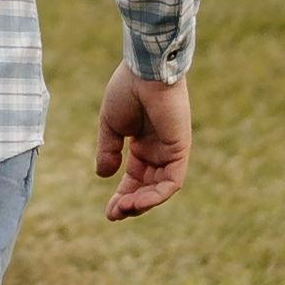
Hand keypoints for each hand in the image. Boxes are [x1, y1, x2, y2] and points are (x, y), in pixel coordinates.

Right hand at [94, 71, 187, 218]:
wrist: (144, 70)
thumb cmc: (127, 89)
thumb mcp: (111, 125)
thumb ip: (108, 150)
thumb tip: (104, 176)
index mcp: (143, 143)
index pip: (135, 178)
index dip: (122, 195)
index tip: (108, 211)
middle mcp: (159, 149)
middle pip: (147, 186)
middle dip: (130, 203)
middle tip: (113, 215)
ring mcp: (171, 150)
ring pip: (160, 188)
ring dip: (142, 203)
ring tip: (122, 210)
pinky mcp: (180, 150)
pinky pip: (172, 181)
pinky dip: (156, 195)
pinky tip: (137, 201)